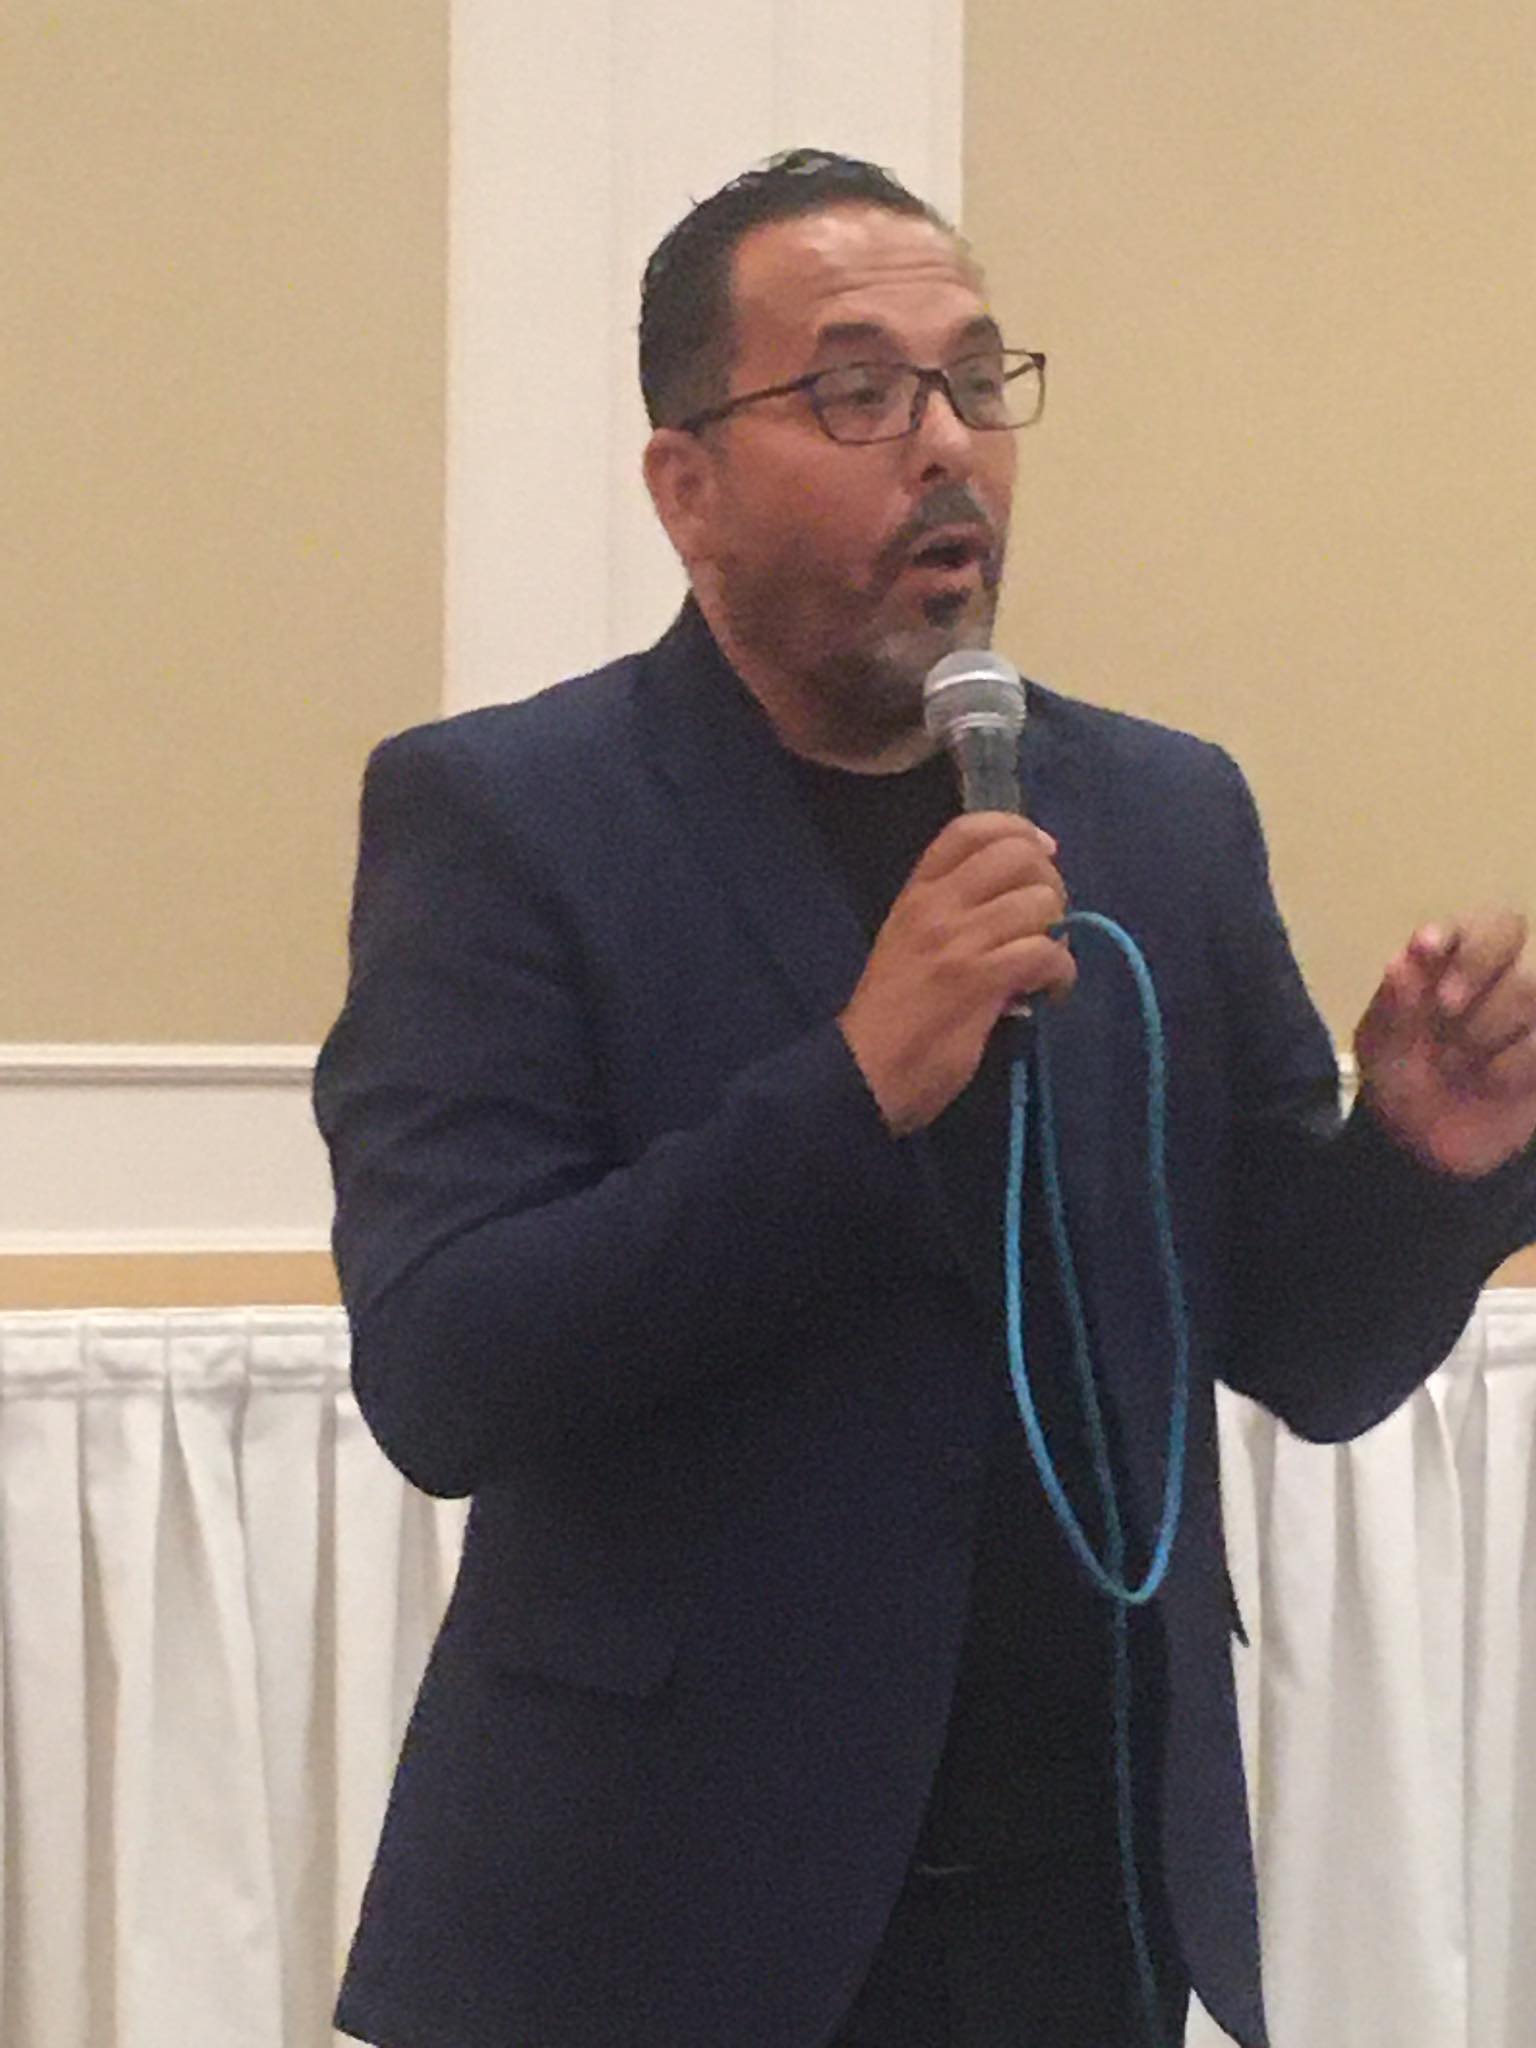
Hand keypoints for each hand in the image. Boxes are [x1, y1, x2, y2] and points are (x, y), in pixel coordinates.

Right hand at [837, 811, 1075, 1135]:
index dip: (1017, 829)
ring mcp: (959, 941)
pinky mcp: (980, 980)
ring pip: (1040, 901)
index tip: (1042, 851)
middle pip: (1017, 855)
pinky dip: (1061, 973)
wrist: (864, 1073)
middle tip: (1047, 922)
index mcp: (916, 894)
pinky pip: (1046, 953)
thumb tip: (1018, 910)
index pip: (968, 829)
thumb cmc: (890, 1015)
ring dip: (1059, 933)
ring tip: (1046, 965)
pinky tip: (1049, 994)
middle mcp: (936, 906)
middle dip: (1049, 883)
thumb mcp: (907, 945)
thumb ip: (954, 918)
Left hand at [1354, 912, 1535, 1176]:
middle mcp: (1500, 976)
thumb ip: (1393, 1005)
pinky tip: (1491, 1081)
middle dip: (1476, 965)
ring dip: (1490, 1022)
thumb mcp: (1381, 1046)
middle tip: (1445, 1008)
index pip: (1475, 923)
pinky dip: (1516, 1061)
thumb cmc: (1399, 1076)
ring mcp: (1531, 1015)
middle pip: (1512, 932)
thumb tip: (1401, 961)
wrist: (1422, 1141)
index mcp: (1455, 961)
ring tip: (1456, 1059)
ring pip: (1533, 988)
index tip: (1427, 948)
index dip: (1459, 931)